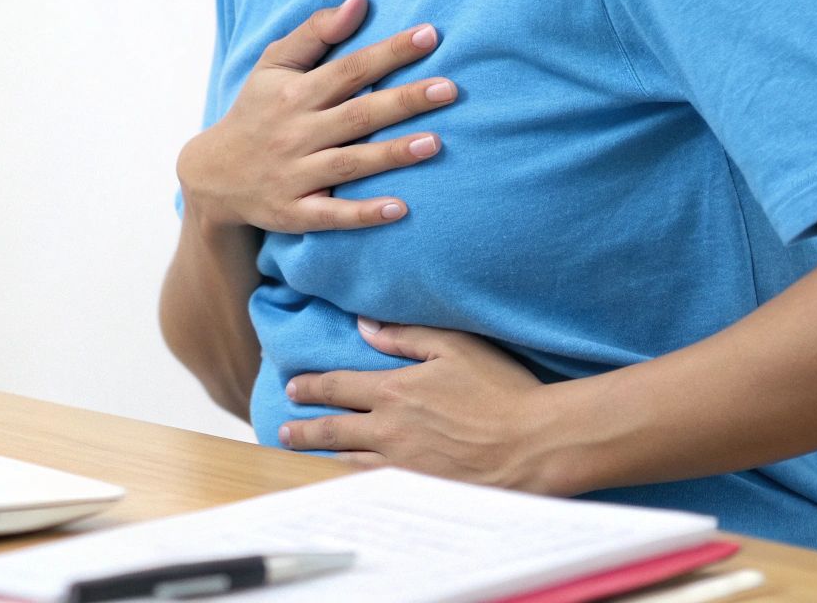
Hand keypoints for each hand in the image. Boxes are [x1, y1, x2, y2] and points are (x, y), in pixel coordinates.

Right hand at [175, 0, 457, 234]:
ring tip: (435, 143)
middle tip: (449, 89)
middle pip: (358, 115)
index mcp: (296, 94)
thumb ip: (315, 32)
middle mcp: (297, 133)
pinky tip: (399, 209)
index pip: (350, 68)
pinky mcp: (295, 212)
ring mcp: (296, 175)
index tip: (431, 35)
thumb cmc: (256, 112)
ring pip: (350, 163)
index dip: (390, 52)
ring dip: (391, 154)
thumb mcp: (273, 66)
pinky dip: (364, 214)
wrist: (213, 176)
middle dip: (404, 101)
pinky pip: (332, 214)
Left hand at [279, 318, 573, 494]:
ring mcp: (401, 464)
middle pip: (332, 430)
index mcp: (394, 390)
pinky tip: (342, 483)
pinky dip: (350, 483)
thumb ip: (406, 335)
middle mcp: (389, 430)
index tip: (293, 387)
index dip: (311, 386)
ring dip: (321, 458)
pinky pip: (373, 486)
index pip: (338, 387)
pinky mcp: (417, 489)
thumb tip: (365, 326)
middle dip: (303, 429)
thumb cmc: (501, 391)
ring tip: (303, 457)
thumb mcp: (455, 346)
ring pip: (347, 462)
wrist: (533, 444)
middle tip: (283, 431)